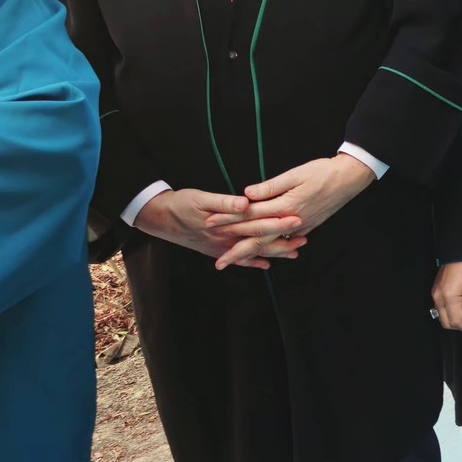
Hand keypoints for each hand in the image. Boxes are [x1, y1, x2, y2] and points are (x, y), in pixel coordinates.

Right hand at [135, 188, 305, 267]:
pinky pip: (237, 258)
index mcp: (225, 224)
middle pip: (259, 241)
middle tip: (304, 240)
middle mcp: (225, 239)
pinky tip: (265, 264)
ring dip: (273, 252)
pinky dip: (251, 261)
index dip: (277, 223)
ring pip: (252, 252)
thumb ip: (223, 201)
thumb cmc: (180, 203)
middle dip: (282, 242)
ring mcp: (219, 246)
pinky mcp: (214, 248)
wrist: (157, 217)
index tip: (297, 221)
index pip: (257, 224)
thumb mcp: (201, 197)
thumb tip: (245, 204)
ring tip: (294, 252)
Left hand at [207, 154, 373, 269]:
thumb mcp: (296, 174)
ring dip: (253, 255)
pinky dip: (272, 250)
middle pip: (259, 239)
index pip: (250, 215)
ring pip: (272, 245)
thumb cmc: (323, 172)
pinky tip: (264, 255)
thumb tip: (246, 194)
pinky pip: (285, 243)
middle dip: (237, 250)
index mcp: (285, 206)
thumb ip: (270, 186)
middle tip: (219, 263)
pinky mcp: (308, 227)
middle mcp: (292, 221)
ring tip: (237, 263)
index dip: (229, 219)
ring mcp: (301, 227)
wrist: (350, 178)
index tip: (210, 223)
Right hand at [433, 261, 461, 335]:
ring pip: (443, 315)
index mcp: (449, 296)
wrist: (461, 246)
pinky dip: (452, 311)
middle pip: (446, 321)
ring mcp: (436, 293)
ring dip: (457, 319)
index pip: (456, 320)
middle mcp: (438, 296)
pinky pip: (442, 307)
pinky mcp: (437, 289)